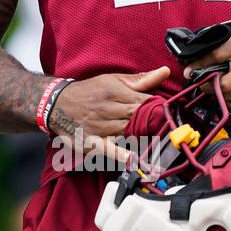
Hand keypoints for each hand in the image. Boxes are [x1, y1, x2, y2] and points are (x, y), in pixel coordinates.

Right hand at [47, 67, 170, 165]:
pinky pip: (107, 148)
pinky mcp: (91, 141)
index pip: (143, 101)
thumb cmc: (90, 91)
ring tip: (162, 144)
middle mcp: (106, 108)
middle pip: (136, 117)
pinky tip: (132, 159)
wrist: (57, 103)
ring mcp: (98, 126)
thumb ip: (141, 79)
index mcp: (113, 91)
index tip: (172, 114)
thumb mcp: (113, 80)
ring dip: (142, 137)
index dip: (158, 108)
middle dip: (153, 123)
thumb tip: (165, 71)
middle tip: (173, 131)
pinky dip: (119, 153)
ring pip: (126, 132)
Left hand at [184, 25, 230, 110]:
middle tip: (202, 85)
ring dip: (218, 95)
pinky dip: (229, 101)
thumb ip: (214, 42)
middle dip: (208, 87)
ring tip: (216, 88)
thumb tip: (189, 56)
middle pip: (223, 84)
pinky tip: (228, 93)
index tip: (188, 72)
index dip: (198, 65)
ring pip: (230, 97)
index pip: (215, 56)